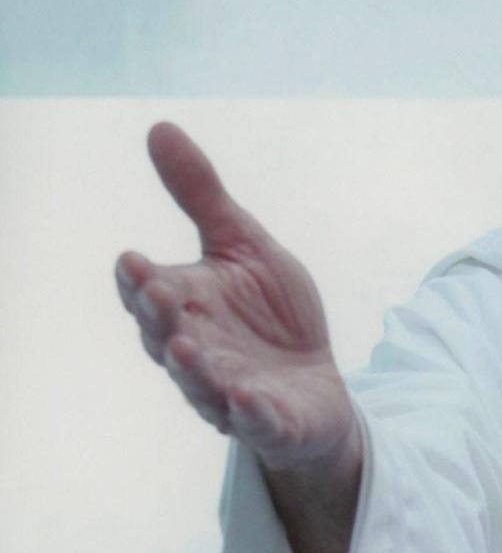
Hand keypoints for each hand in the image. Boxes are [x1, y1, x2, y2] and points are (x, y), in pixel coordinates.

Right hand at [115, 121, 358, 475]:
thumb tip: (159, 127)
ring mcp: (229, 393)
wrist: (315, 386)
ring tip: (184, 347)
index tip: (135, 261)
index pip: (146, 293)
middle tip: (159, 294)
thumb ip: (202, 196)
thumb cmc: (271, 316)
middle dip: (159, 317)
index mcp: (185, 306)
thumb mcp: (244, 245)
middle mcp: (197, 352)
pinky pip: (256, 423)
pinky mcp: (269, 424)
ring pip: (200, 385)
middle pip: (163, 337)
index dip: (138, 281)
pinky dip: (250, 414)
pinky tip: (249, 400)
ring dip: (191, 368)